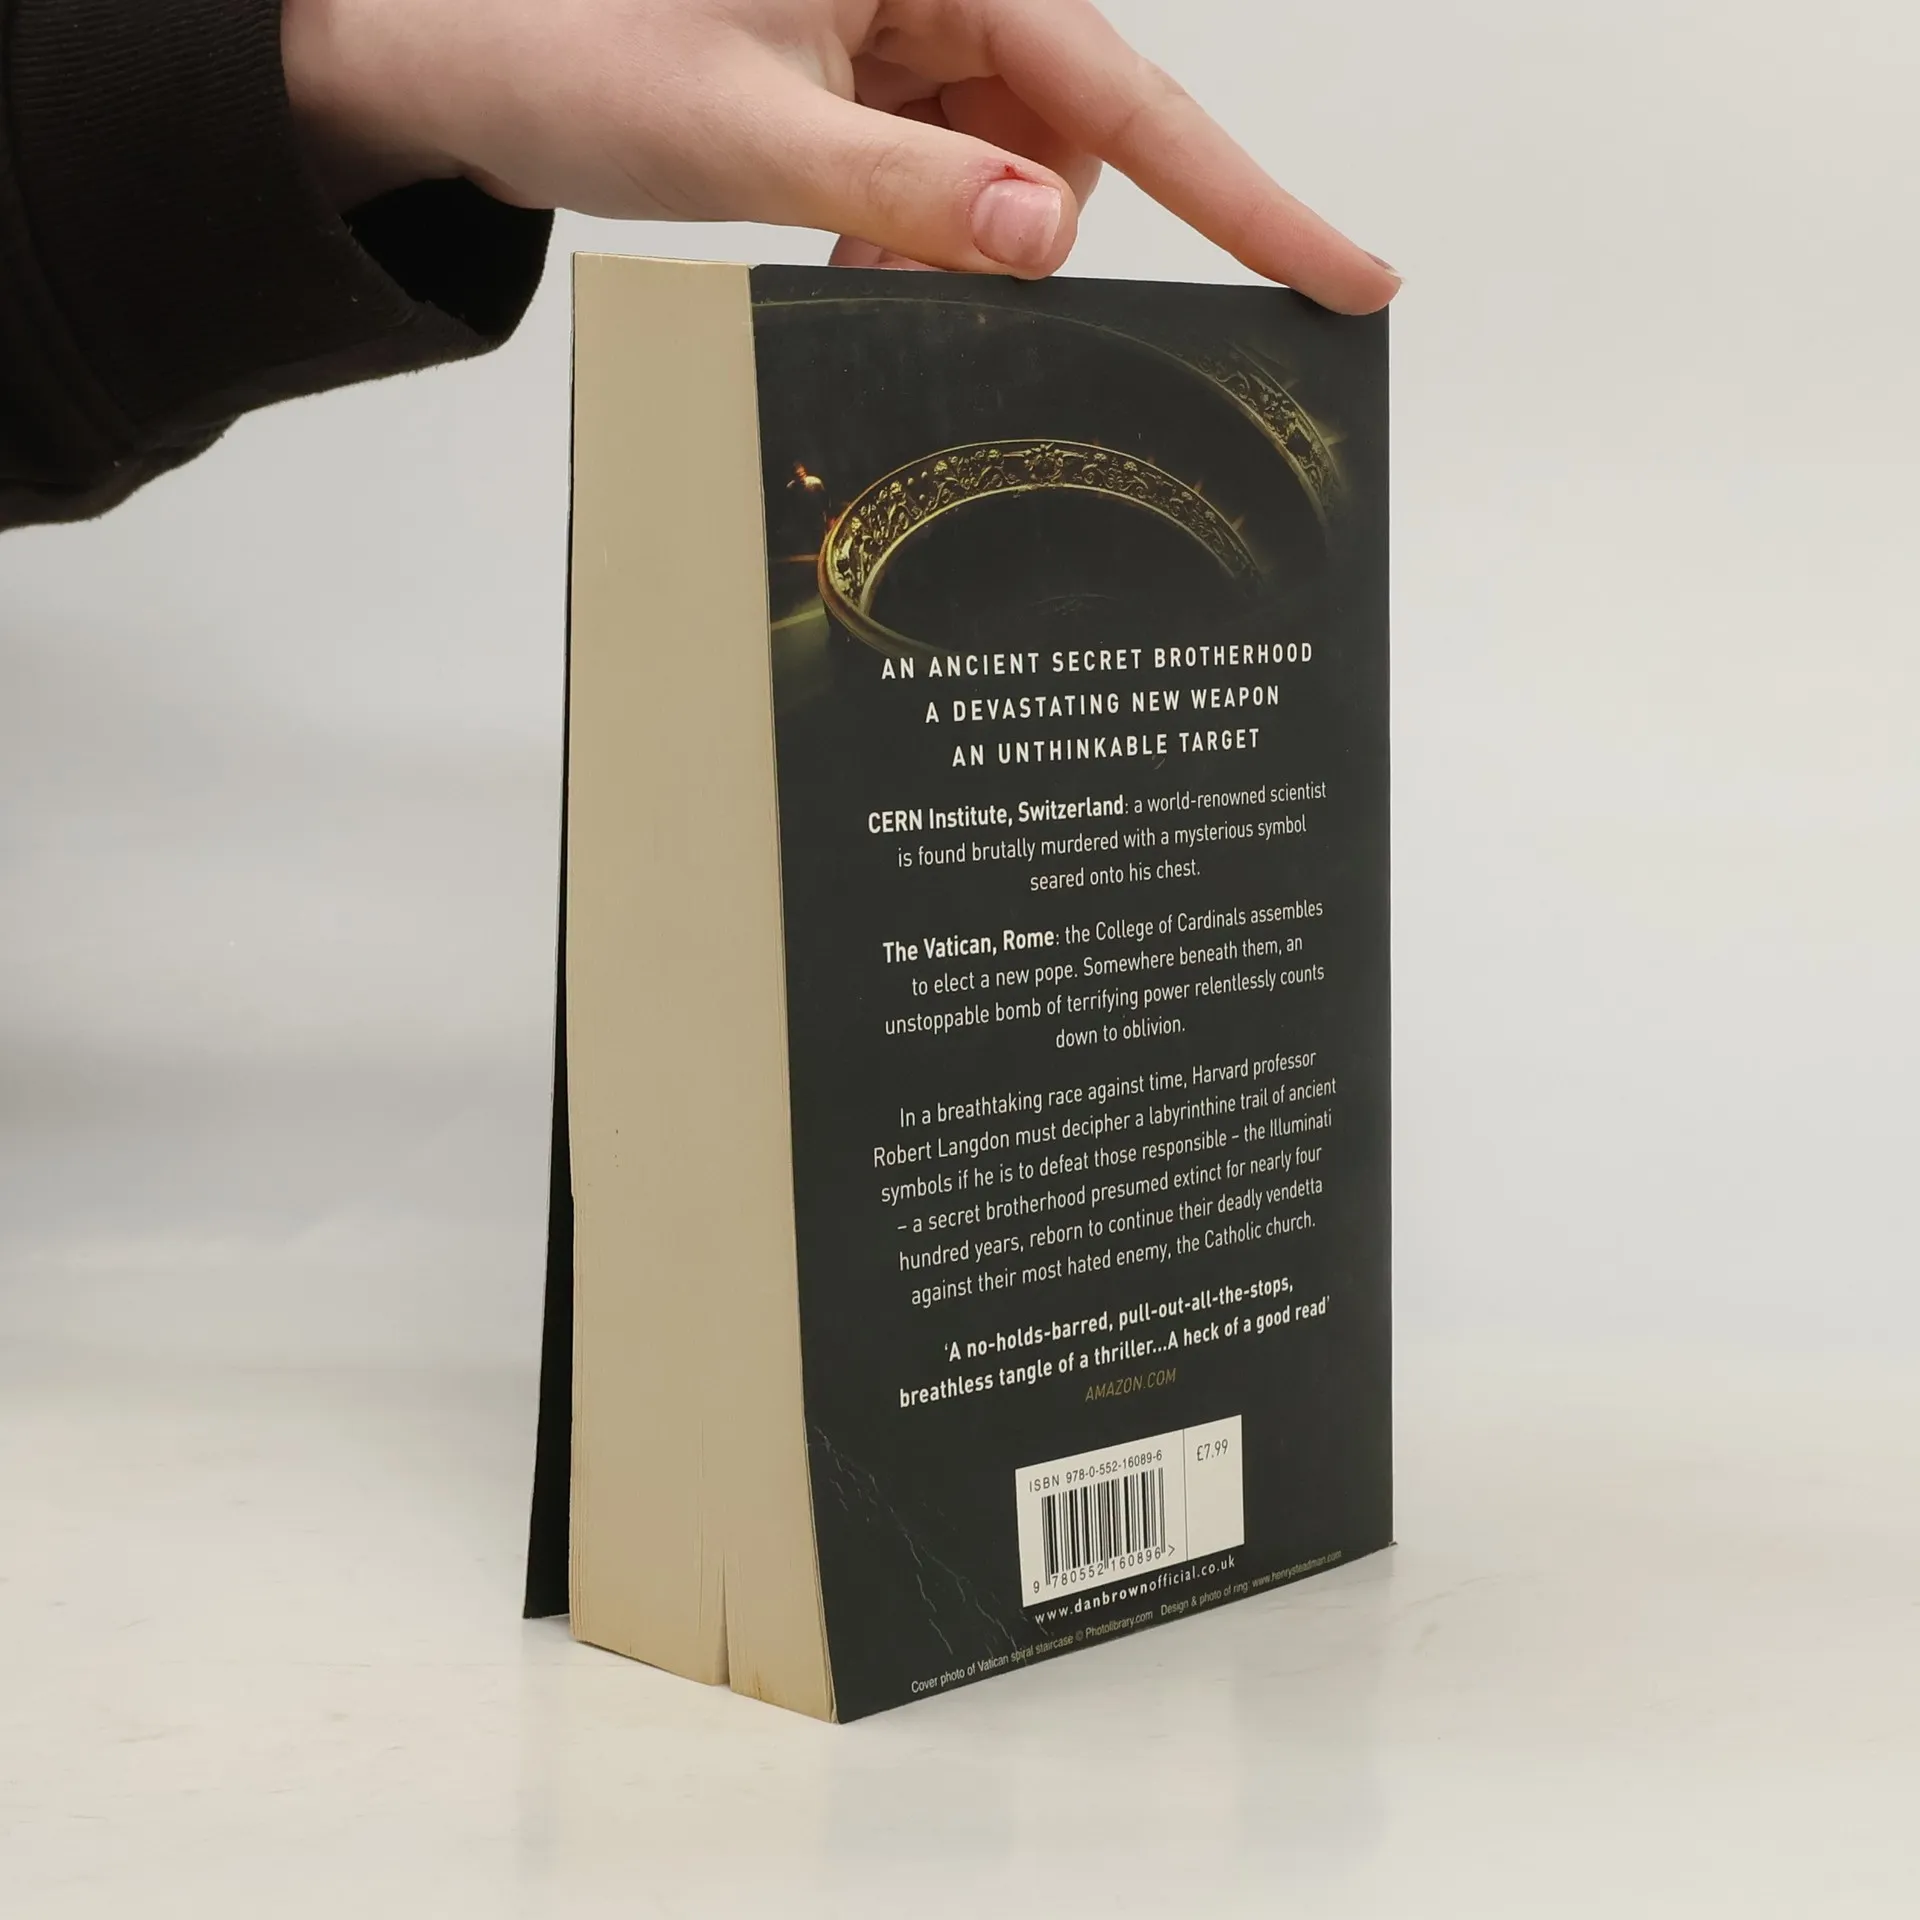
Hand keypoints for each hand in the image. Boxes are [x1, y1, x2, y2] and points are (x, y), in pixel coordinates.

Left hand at [282, 0, 1398, 312]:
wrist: (452, 53)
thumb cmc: (564, 45)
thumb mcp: (748, 134)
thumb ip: (911, 196)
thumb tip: (1051, 241)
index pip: (1129, 89)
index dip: (1248, 197)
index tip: (1348, 275)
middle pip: (1073, 136)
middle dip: (1012, 228)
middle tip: (888, 261)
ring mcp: (907, 27)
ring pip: (1009, 168)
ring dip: (946, 236)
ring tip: (827, 233)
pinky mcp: (872, 71)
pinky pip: (946, 171)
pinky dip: (907, 227)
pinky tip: (830, 224)